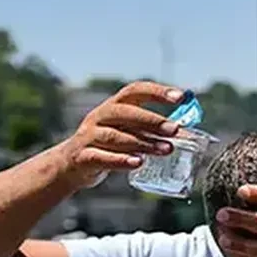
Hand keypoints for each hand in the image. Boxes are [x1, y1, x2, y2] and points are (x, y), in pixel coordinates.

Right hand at [59, 81, 186, 188]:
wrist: (70, 165)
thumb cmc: (106, 146)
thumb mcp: (126, 132)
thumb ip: (150, 131)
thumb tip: (186, 133)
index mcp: (113, 106)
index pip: (135, 91)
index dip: (157, 92)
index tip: (181, 96)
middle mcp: (100, 117)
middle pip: (126, 112)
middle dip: (152, 120)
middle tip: (175, 130)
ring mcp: (89, 136)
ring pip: (116, 137)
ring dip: (143, 143)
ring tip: (166, 149)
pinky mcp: (83, 157)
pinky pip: (102, 158)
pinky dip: (120, 161)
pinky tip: (138, 163)